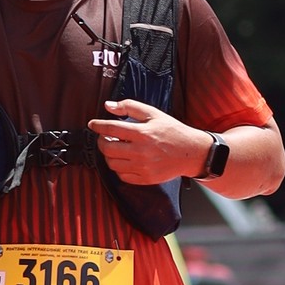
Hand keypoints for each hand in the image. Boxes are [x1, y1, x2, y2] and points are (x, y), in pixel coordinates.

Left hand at [89, 100, 205, 187]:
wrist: (191, 152)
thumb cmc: (172, 131)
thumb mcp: (153, 113)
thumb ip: (129, 107)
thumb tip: (108, 106)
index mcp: (142, 133)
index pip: (110, 128)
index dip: (98, 125)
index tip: (92, 124)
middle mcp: (140, 151)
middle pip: (107, 148)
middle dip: (101, 141)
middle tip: (105, 137)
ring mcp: (142, 167)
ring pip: (112, 163)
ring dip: (108, 155)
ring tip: (115, 147)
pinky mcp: (145, 179)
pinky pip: (122, 176)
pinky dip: (118, 168)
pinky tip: (124, 159)